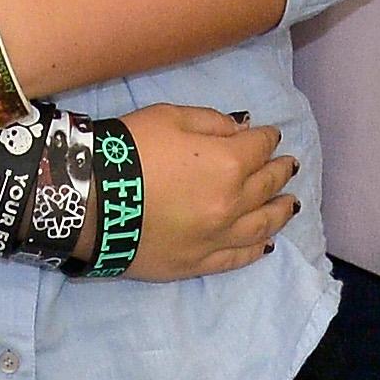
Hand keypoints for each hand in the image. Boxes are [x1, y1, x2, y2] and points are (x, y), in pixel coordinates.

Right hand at [125, 105, 296, 279]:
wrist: (89, 200)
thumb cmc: (129, 149)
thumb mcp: (171, 116)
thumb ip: (214, 122)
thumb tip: (244, 130)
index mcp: (228, 163)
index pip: (259, 148)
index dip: (267, 139)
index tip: (270, 136)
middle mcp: (231, 204)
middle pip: (265, 186)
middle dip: (279, 171)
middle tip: (288, 166)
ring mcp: (216, 238)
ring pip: (261, 226)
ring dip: (280, 211)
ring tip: (290, 203)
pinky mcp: (197, 263)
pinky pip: (237, 258)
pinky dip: (257, 250)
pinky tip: (267, 243)